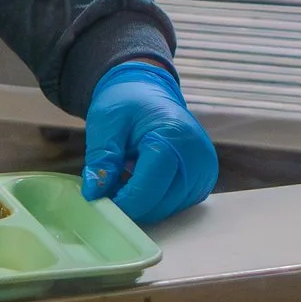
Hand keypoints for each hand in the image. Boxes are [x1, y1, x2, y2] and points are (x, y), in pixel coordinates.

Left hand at [80, 61, 216, 224]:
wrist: (149, 92)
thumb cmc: (127, 104)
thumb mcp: (106, 123)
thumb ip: (102, 158)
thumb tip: (95, 194)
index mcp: (173, 136)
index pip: (149, 187)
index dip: (123, 201)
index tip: (100, 200)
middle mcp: (198, 156)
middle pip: (161, 203)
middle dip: (132, 204)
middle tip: (110, 188)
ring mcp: (205, 170)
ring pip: (169, 209)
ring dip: (144, 204)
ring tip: (128, 179)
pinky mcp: (205, 179)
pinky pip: (178, 205)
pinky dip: (157, 201)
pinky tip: (145, 181)